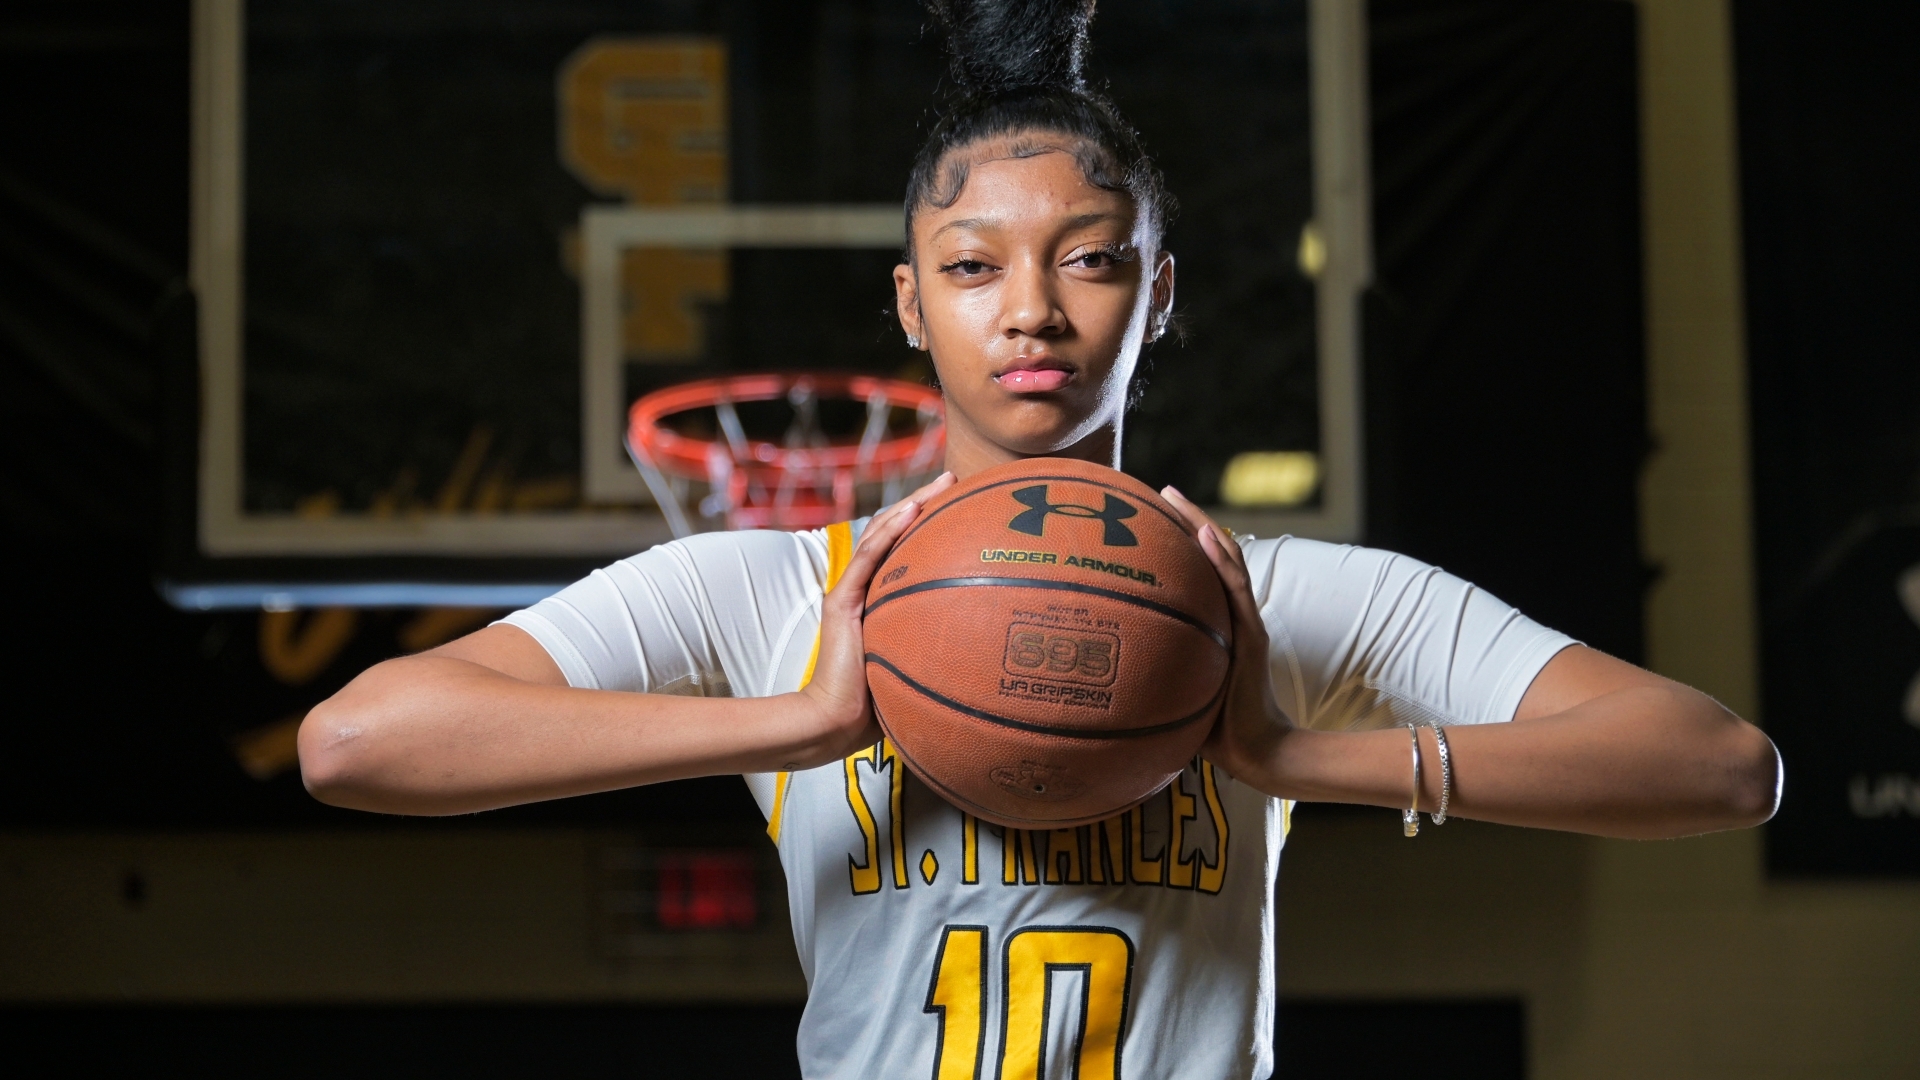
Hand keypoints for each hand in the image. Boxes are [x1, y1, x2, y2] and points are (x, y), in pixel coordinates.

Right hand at [795, 472, 957, 764]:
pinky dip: (889, 532)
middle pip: (893, 532)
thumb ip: (943, 652)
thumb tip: (993, 655)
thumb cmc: (878, 705)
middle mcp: (866, 588)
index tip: (964, 505)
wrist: (836, 723)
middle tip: (955, 479)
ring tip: (940, 484)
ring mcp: (851, 591)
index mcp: (881, 599)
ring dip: (911, 505)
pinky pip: (868, 558)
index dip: (930, 524)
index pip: (904, 549)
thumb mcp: (920, 669)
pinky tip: (912, 512)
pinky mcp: (842, 602)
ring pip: (880, 534)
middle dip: (924, 502)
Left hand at [1161, 487, 1291, 783]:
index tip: (1143, 517)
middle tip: (1158, 492)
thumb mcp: (1171, 693)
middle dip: (1184, 520)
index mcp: (1213, 623)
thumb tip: (1092, 677)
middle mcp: (1230, 613)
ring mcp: (1244, 619)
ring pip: (1225, 559)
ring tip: (1174, 497)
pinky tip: (1204, 535)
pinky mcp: (1253, 633)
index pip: (1194, 572)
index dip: (1172, 542)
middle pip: (1210, 554)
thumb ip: (1148, 676)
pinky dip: (1222, 559)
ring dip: (1200, 524)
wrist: (1255, 751)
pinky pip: (1236, 588)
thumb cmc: (1213, 729)